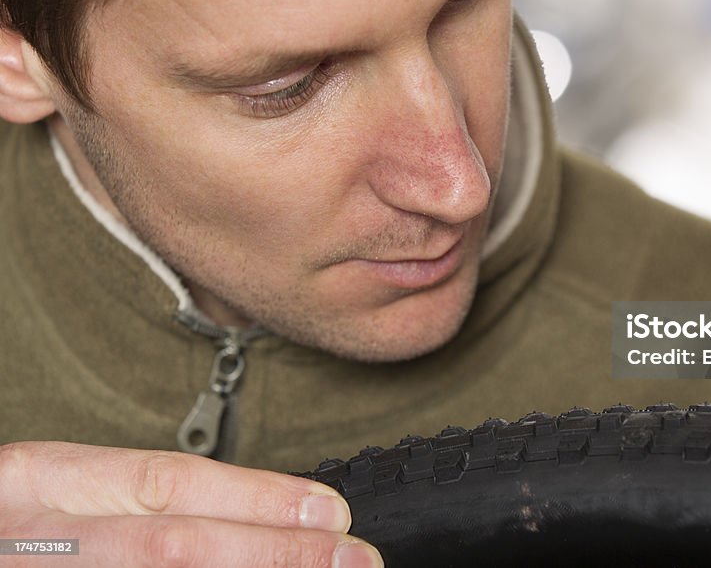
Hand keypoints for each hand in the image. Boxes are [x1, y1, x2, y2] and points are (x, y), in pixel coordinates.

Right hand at [0, 441, 382, 566]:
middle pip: (174, 544)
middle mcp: (39, 537)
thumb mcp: (65, 495)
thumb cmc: (16, 526)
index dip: (259, 497)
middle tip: (351, 558)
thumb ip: (146, 502)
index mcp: (46, 478)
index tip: (330, 511)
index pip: (172, 480)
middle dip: (274, 551)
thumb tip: (263, 516)